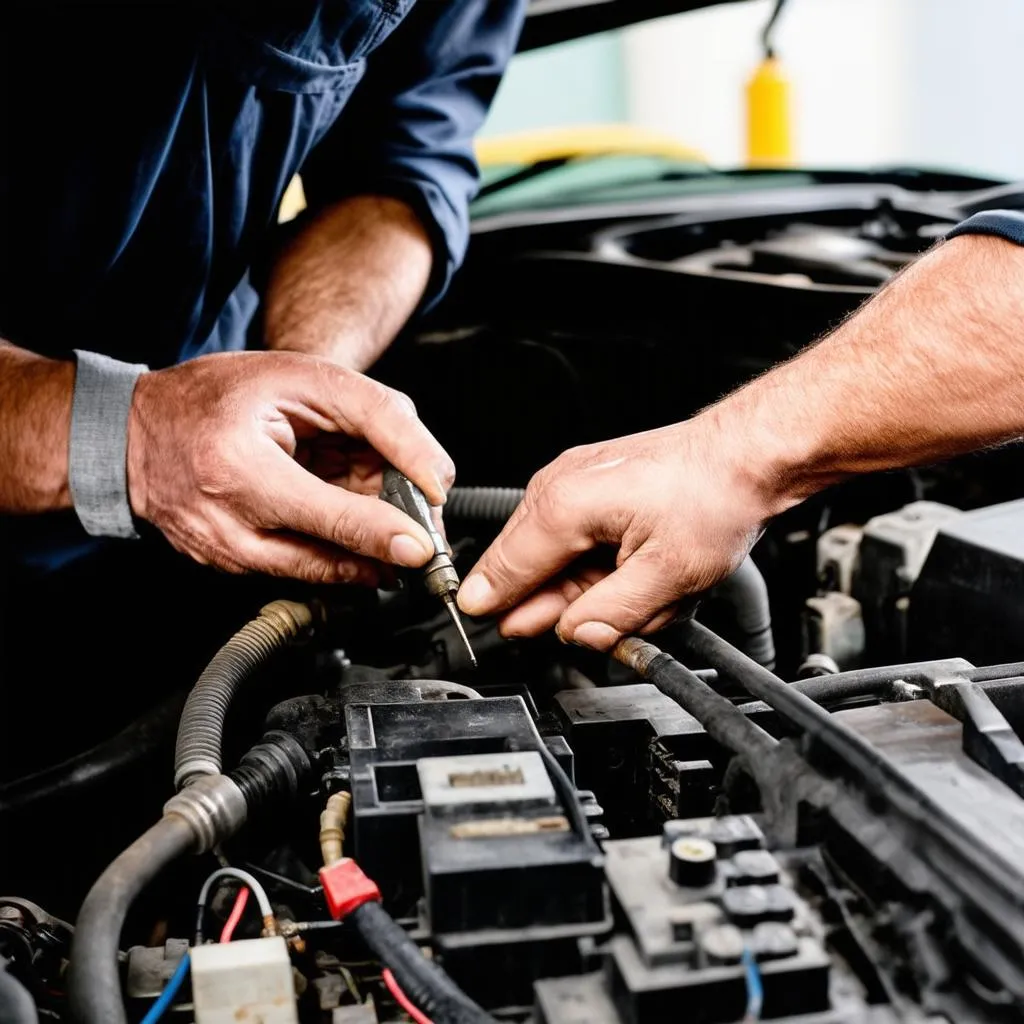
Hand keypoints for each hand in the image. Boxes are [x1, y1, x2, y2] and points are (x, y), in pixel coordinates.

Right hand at [126, 351, 454, 582]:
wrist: (137, 431)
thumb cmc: (220, 395)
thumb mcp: (308, 379)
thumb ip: (379, 419)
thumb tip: (434, 476)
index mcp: (237, 468)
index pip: (328, 514)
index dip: (382, 532)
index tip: (422, 548)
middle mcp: (225, 524)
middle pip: (326, 553)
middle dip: (383, 545)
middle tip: (424, 533)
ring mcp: (223, 552)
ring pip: (318, 570)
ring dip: (363, 551)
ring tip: (389, 523)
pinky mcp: (228, 566)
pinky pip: (298, 568)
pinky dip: (333, 550)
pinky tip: (347, 525)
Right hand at [457, 416, 774, 649]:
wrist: (746, 456)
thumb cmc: (714, 497)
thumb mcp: (668, 574)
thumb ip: (611, 615)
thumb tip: (577, 635)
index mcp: (563, 506)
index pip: (505, 571)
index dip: (499, 608)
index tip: (490, 628)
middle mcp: (558, 487)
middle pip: (529, 568)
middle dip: (570, 602)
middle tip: (618, 616)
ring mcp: (573, 483)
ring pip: (559, 561)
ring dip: (597, 587)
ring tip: (652, 587)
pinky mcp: (592, 488)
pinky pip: (580, 544)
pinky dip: (607, 568)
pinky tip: (646, 572)